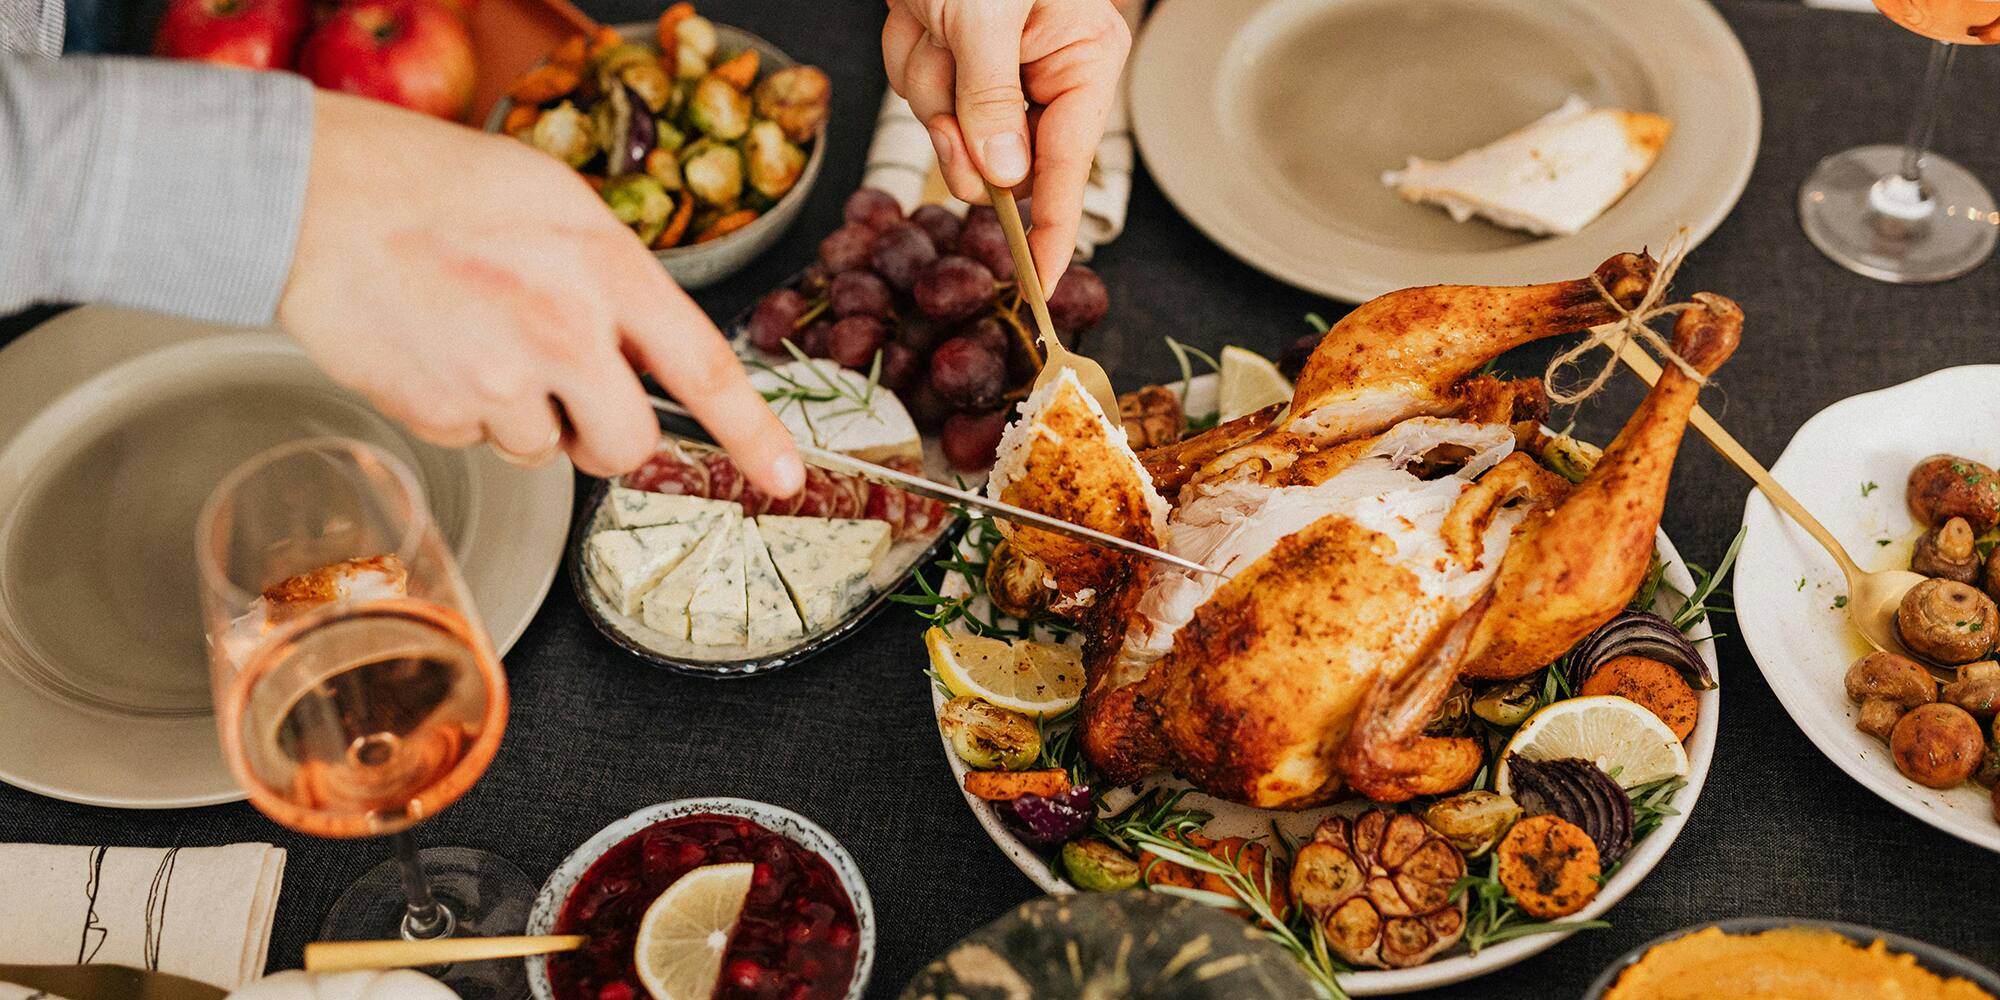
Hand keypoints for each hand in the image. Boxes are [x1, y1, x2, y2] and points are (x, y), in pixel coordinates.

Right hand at [276, 90, 802, 493]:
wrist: (313, 196)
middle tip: (570, 392)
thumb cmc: (436, 185)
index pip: (704, 369)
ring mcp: (500, 380)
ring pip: (545, 449)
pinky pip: (477, 441)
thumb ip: (613, 279)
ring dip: (524, 415)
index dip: (754, 434)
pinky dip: (461, 410)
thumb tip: (646, 351)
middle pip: (628, 446)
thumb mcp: (557, 203)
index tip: (785, 477)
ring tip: (476, 337)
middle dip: (608, 438)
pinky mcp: (441, 414)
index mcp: (607, 269)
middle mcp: (564, 331)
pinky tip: (435, 349)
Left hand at [883, 0, 1129, 290]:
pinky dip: (910, 58)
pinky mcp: (961, 66)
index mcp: (1081, 58)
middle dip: (957, 130)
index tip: (1038, 285)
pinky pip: (925, 98)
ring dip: (928, 82)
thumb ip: (991, 96)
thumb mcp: (985, 15)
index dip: (1052, 232)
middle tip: (947, 69)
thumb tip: (1002, 174)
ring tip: (934, 23)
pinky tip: (923, 19)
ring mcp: (1002, 74)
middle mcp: (1049, 73)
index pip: (1068, 167)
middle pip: (1000, 164)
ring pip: (952, 132)